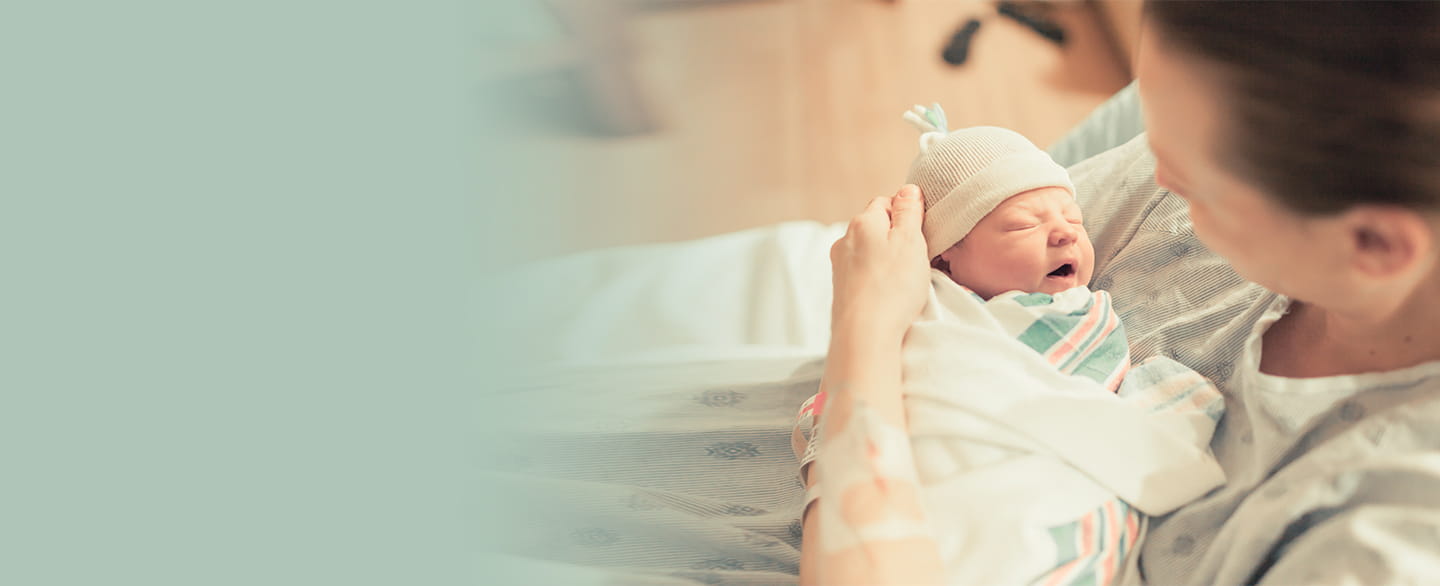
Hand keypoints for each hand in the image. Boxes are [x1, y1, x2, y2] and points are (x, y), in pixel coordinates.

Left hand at [829, 185, 929, 343]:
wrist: (865, 333)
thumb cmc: (892, 286)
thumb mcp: (910, 240)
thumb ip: (909, 212)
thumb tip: (908, 190)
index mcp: (862, 222)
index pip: (886, 203)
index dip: (906, 215)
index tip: (920, 233)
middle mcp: (845, 240)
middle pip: (875, 228)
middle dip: (895, 237)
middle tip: (915, 258)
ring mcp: (840, 266)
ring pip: (868, 251)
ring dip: (885, 259)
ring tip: (903, 280)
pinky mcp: (841, 289)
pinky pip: (863, 274)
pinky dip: (876, 278)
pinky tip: (888, 293)